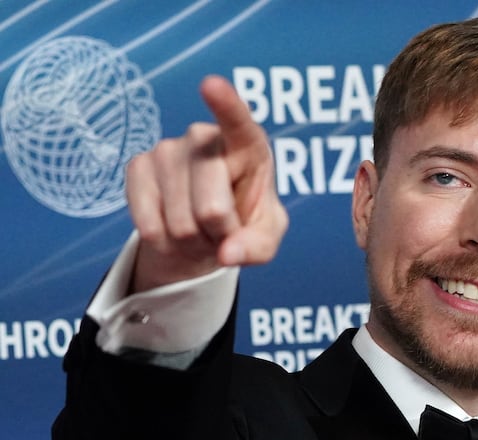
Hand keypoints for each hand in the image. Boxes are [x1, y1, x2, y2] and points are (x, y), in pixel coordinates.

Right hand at [126, 75, 287, 291]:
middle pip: (211, 208)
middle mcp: (204, 138)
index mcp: (248, 145)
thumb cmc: (245, 224)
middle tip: (224, 230)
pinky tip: (173, 229)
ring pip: (179, 223)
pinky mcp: (137, 166)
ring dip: (193, 241)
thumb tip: (228, 254)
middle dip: (220, 234)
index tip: (211, 84)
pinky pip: (148, 224)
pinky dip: (164, 241)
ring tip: (202, 228)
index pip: (238, 122)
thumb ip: (257, 247)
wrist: (204, 230)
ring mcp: (167, 149)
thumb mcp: (265, 239)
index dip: (225, 104)